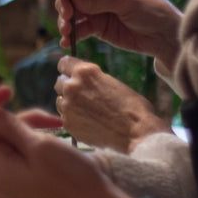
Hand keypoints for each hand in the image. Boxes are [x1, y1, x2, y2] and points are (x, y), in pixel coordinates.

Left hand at [0, 86, 137, 197]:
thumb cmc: (72, 178)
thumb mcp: (40, 147)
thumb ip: (9, 128)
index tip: (10, 92)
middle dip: (12, 120)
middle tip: (46, 118)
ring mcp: (12, 181)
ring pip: (8, 145)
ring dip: (25, 131)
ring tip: (53, 130)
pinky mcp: (26, 183)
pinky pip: (19, 156)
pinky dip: (31, 144)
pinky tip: (52, 144)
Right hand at [48, 0, 181, 65]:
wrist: (165, 37)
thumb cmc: (153, 11)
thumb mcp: (127, 2)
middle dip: (64, 3)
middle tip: (68, 15)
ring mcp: (94, 8)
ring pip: (70, 11)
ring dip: (65, 21)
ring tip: (67, 31)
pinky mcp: (95, 26)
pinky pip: (77, 29)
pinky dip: (70, 35)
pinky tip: (67, 42)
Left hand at [55, 56, 169, 152]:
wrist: (137, 134)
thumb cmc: (133, 108)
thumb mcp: (113, 83)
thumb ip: (94, 80)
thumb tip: (83, 80)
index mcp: (85, 72)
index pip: (64, 63)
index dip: (68, 69)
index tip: (71, 74)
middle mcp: (72, 86)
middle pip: (60, 81)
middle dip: (69, 87)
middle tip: (83, 96)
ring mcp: (68, 105)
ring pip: (60, 100)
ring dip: (69, 103)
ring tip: (89, 111)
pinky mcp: (67, 122)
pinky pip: (65, 117)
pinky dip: (73, 119)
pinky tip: (90, 123)